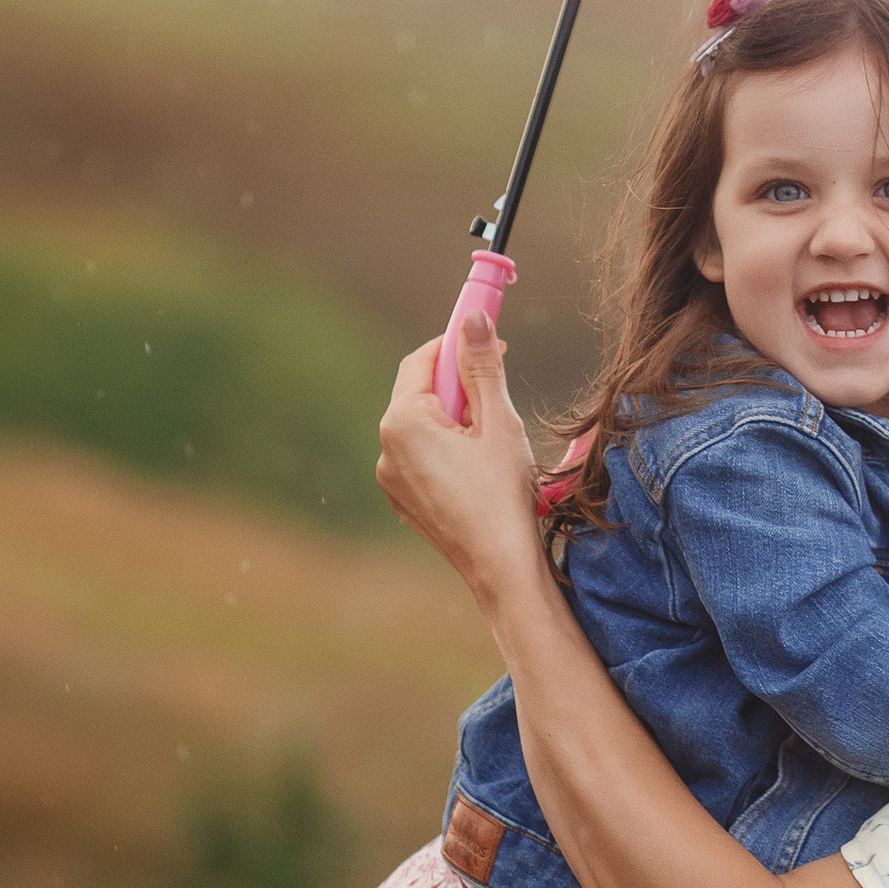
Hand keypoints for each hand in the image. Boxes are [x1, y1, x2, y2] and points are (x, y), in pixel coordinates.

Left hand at [376, 317, 543, 598]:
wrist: (499, 568)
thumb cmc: (503, 495)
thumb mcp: (498, 423)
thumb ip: (482, 367)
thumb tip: (474, 319)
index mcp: (402, 423)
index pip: (422, 361)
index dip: (455, 345)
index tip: (488, 340)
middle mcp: (385, 448)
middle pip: (421, 394)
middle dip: (458, 386)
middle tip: (498, 390)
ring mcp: (391, 479)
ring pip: (423, 429)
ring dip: (455, 421)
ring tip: (493, 442)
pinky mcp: (403, 501)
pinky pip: (422, 459)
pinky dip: (448, 451)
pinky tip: (479, 470)